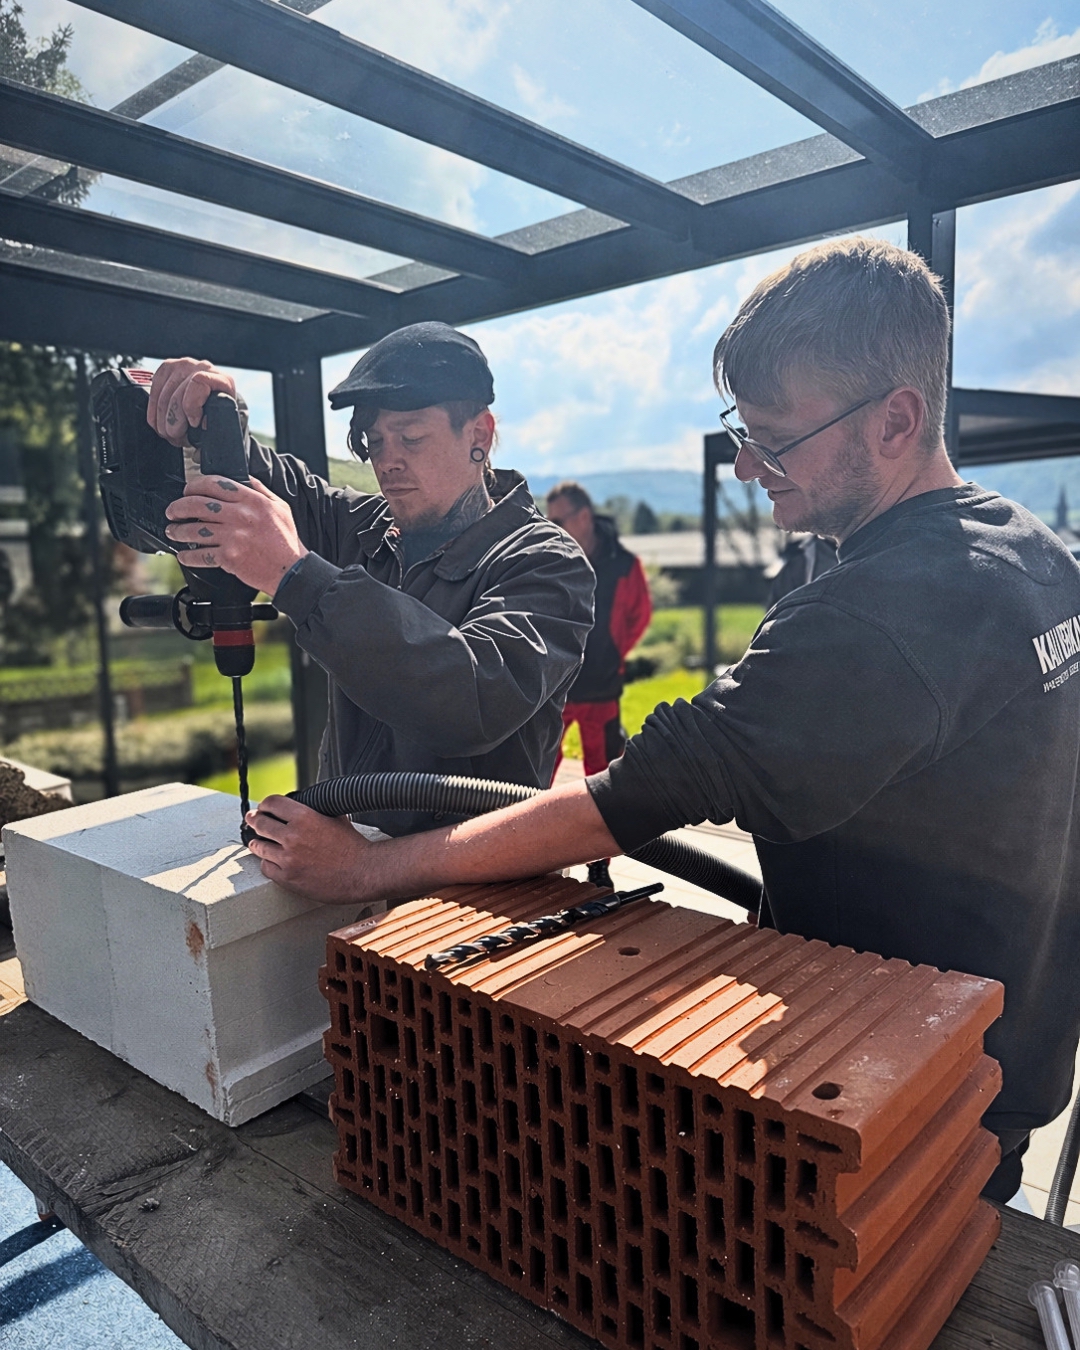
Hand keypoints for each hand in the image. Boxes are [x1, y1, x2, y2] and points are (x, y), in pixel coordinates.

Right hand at [148, 358, 236, 446]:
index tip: (193, 423)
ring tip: (170, 434)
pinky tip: (160, 423)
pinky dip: (154, 412)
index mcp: (222, 380)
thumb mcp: (225, 425)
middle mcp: (202, 368)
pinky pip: (154, 391)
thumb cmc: (221, 413)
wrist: (216, 397)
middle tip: (176, 437)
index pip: (198, 383)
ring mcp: (183, 366)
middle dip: (173, 421)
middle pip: (176, 394)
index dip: (191, 406)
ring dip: (162, 420)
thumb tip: (197, 453)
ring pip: (162, 396)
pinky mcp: (166, 369)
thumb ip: (215, 436)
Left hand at [165, 474, 306, 594]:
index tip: (187, 491)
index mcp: (252, 501)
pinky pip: (201, 555)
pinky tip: (183, 555)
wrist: (291, 570)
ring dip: (178, 531)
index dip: (195, 485)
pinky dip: (188, 556)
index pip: (215, 484)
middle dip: (179, 507)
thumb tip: (247, 479)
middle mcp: (241, 516)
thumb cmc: (286, 541)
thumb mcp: (280, 508)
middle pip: (198, 505)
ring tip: (173, 532)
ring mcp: (233, 537)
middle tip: (172, 511)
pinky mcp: (229, 557)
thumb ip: (262, 491)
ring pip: (195, 530)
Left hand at [246, 795, 373, 902]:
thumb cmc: (352, 847)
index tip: (263, 808)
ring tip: (258, 842)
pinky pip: (266, 867)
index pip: (272, 803)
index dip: (265, 804)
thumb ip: (316, 809)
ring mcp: (288, 858)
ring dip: (258, 843)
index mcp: (305, 817)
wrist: (362, 872)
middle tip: (252, 820)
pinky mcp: (287, 878)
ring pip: (259, 846)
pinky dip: (268, 863)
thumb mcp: (335, 817)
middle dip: (254, 820)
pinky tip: (272, 861)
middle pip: (260, 823)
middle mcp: (293, 836)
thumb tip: (306, 803)